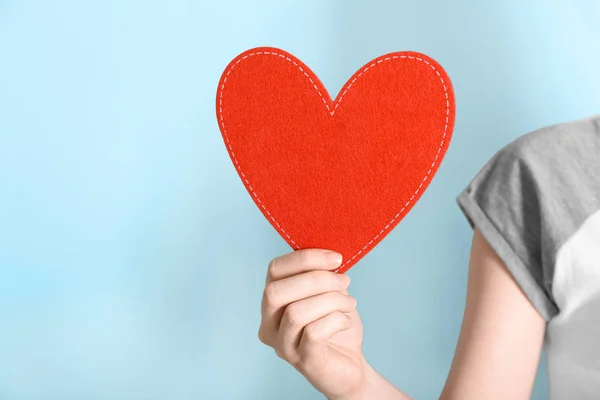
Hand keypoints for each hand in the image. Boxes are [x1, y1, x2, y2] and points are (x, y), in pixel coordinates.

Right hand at [258, 249, 366, 399]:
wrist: (349, 367)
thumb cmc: (335, 328)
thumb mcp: (328, 293)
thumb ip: (321, 275)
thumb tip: (328, 256)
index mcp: (272, 302)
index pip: (274, 269)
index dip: (305, 258)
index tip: (335, 258)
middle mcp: (269, 325)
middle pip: (276, 291)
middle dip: (316, 279)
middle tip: (344, 281)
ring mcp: (283, 345)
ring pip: (296, 312)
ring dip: (331, 300)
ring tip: (350, 303)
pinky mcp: (303, 361)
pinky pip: (314, 332)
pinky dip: (336, 320)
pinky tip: (346, 320)